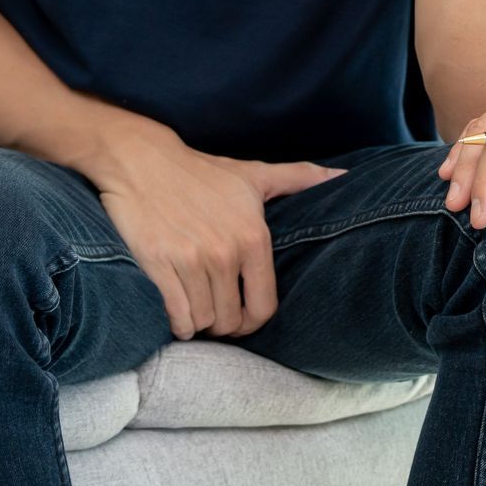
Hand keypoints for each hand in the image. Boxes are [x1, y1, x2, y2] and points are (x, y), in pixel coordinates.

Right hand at [94, 134, 343, 339]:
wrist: (143, 161)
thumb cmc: (202, 171)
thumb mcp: (255, 174)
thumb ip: (300, 178)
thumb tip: (343, 177)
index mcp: (253, 237)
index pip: (264, 306)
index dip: (255, 321)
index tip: (244, 317)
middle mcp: (226, 252)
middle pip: (232, 321)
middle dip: (225, 324)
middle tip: (217, 313)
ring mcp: (191, 260)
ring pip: (204, 321)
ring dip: (201, 323)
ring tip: (198, 310)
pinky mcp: (159, 265)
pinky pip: (177, 316)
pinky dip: (179, 323)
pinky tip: (179, 313)